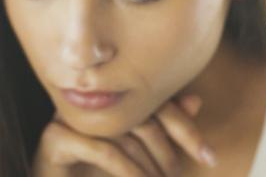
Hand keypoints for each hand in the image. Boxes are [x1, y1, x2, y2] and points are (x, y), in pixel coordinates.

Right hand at [33, 94, 215, 176]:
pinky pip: (104, 149)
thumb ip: (165, 127)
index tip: (209, 157)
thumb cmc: (95, 174)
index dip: (187, 129)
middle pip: (145, 115)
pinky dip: (128, 171)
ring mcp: (74, 114)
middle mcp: (95, 99)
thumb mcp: (139, 155)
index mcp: (115, 97)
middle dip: (169, 152)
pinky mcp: (55, 136)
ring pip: (127, 133)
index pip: (160, 103)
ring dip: (149, 167)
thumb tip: (196, 100)